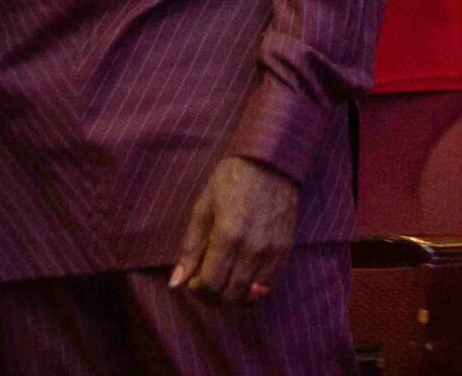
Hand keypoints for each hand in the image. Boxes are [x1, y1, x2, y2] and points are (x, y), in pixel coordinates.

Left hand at [170, 155, 299, 304]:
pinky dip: (252, 292)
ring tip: (222, 281)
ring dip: (231, 297)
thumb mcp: (202, 208)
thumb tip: (176, 282)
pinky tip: (242, 277)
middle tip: (204, 283)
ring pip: (250, 298)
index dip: (196, 289)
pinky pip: (268, 288)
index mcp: (228, 237)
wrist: (269, 163)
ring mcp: (271, 253)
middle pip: (229, 296)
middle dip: (211, 296)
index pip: (210, 284)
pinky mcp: (285, 253)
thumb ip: (190, 248)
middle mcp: (252, 250)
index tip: (192, 280)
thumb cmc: (230, 180)